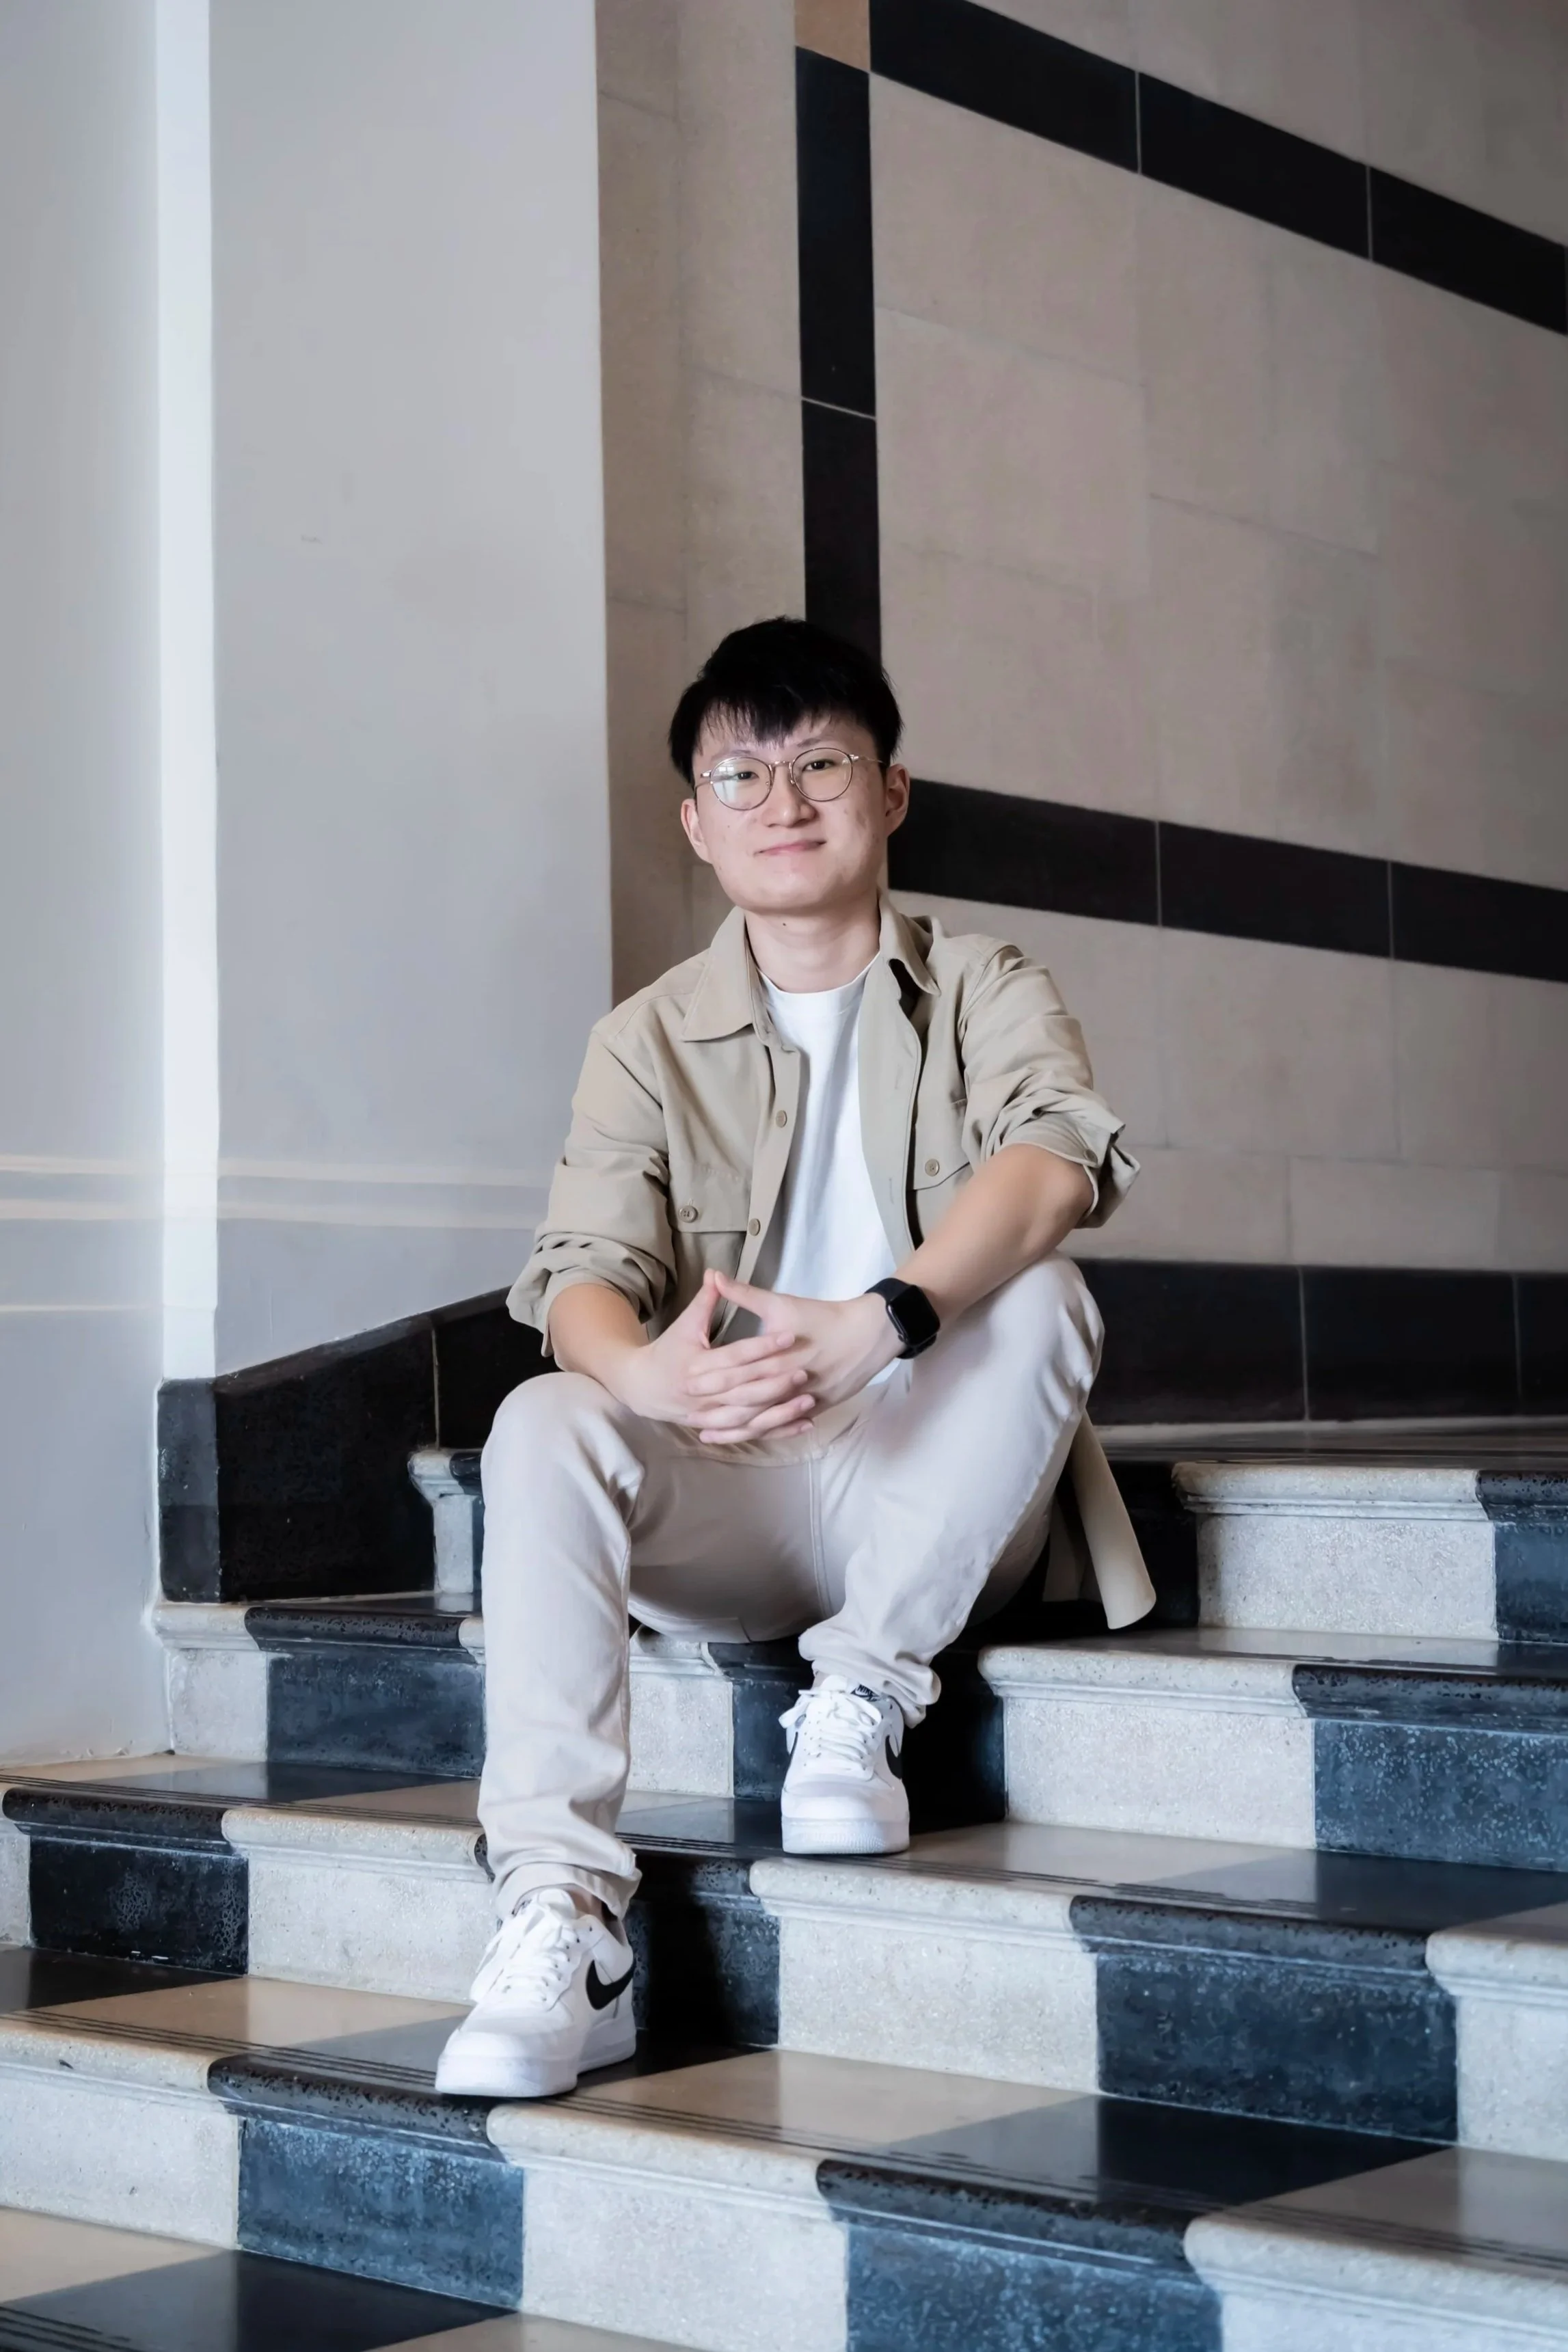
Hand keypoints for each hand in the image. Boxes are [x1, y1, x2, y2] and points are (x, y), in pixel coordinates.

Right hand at [612, 1270, 817, 1442]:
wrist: (642, 1388)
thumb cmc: (667, 1352)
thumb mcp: (685, 1325)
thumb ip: (705, 1302)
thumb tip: (716, 1273)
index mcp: (696, 1365)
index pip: (734, 1355)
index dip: (762, 1346)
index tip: (789, 1336)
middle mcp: (703, 1394)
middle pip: (743, 1389)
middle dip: (774, 1381)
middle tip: (804, 1369)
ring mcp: (712, 1415)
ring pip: (750, 1417)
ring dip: (779, 1411)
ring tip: (808, 1398)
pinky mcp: (722, 1427)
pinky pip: (753, 1433)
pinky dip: (778, 1430)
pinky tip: (804, 1424)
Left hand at [701, 1276, 900, 1434]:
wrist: (867, 1334)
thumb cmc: (822, 1317)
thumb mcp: (781, 1303)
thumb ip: (744, 1294)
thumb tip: (713, 1275)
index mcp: (775, 1356)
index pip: (736, 1372)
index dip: (709, 1379)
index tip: (685, 1383)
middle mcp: (787, 1382)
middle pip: (745, 1402)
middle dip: (714, 1410)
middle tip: (687, 1416)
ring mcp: (802, 1399)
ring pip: (762, 1421)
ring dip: (734, 1430)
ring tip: (707, 1435)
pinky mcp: (815, 1408)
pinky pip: (783, 1426)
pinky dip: (762, 1433)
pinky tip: (745, 1438)